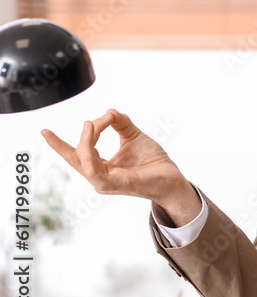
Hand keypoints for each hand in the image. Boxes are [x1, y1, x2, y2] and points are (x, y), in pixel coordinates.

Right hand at [41, 108, 201, 225]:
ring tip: (91, 123)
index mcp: (101, 165)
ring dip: (85, 141)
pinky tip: (91, 143)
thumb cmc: (153, 161)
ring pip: (84, 160)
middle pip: (73, 158)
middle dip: (58, 145)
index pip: (76, 154)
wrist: (171, 176)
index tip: (44, 131)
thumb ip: (120, 123)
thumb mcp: (134, 135)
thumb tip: (108, 112)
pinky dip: (90, 157)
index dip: (59, 144)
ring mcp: (105, 182)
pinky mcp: (114, 185)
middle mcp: (99, 175)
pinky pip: (94, 172)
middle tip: (47, 132)